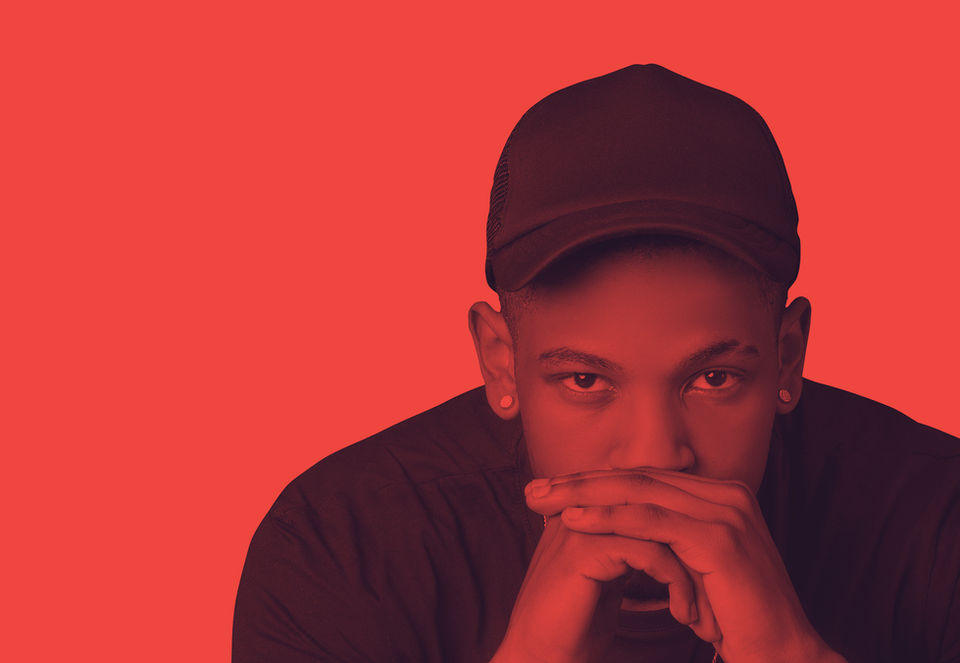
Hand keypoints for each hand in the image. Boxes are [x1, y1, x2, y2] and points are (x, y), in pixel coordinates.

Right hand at [491, 505, 701, 662]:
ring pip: (660, 526)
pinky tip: (684, 613)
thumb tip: (676, 541)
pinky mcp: (583, 550)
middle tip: (723, 582)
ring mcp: (581, 525)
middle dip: (696, 546)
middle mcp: (583, 506)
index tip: (715, 570)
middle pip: (658, 505)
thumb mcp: (612, 577)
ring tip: (705, 608)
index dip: (686, 529)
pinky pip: (649, 551)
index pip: (651, 495)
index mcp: (588, 507)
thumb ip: (633, 549)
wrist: (539, 658)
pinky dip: (677, 583)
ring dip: (693, 569)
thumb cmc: (575, 625)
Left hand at [524, 468, 840, 662]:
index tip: (553, 487)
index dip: (596, 481)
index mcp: (722, 496)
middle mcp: (728, 495)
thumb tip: (619, 521)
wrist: (781, 655)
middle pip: (639, 476)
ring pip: (640, 492)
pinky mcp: (719, 540)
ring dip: (584, 494)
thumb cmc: (735, 618)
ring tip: (544, 498)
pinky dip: (608, 518)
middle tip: (536, 487)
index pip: (647, 478)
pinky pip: (651, 521)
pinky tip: (575, 520)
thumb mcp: (696, 566)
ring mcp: (726, 513)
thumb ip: (669, 536)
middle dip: (581, 481)